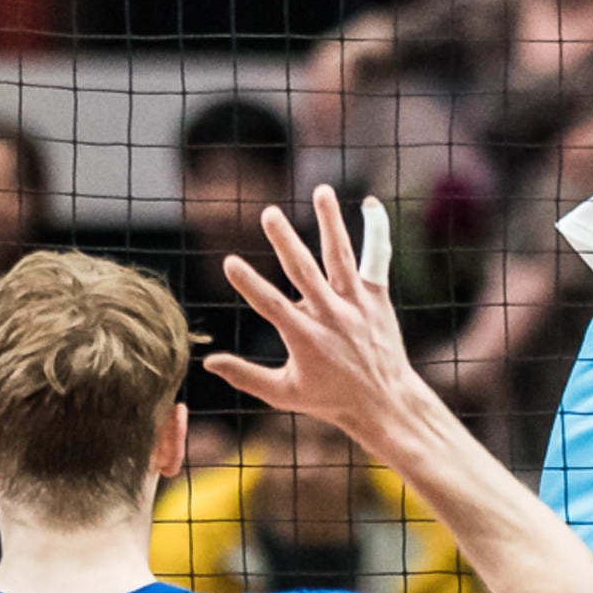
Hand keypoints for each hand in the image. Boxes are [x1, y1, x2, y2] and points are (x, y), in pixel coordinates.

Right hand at [205, 188, 416, 449]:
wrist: (384, 401)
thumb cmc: (329, 398)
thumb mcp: (283, 394)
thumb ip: (246, 376)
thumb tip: (207, 362)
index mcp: (305, 337)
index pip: (271, 305)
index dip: (249, 284)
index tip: (229, 262)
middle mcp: (331, 315)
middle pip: (305, 272)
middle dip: (286, 242)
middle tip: (269, 213)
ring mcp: (356, 303)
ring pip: (341, 256)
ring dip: (330, 222)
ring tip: (321, 191)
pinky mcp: (377, 296)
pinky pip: (376, 258)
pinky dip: (376, 230)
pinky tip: (368, 203)